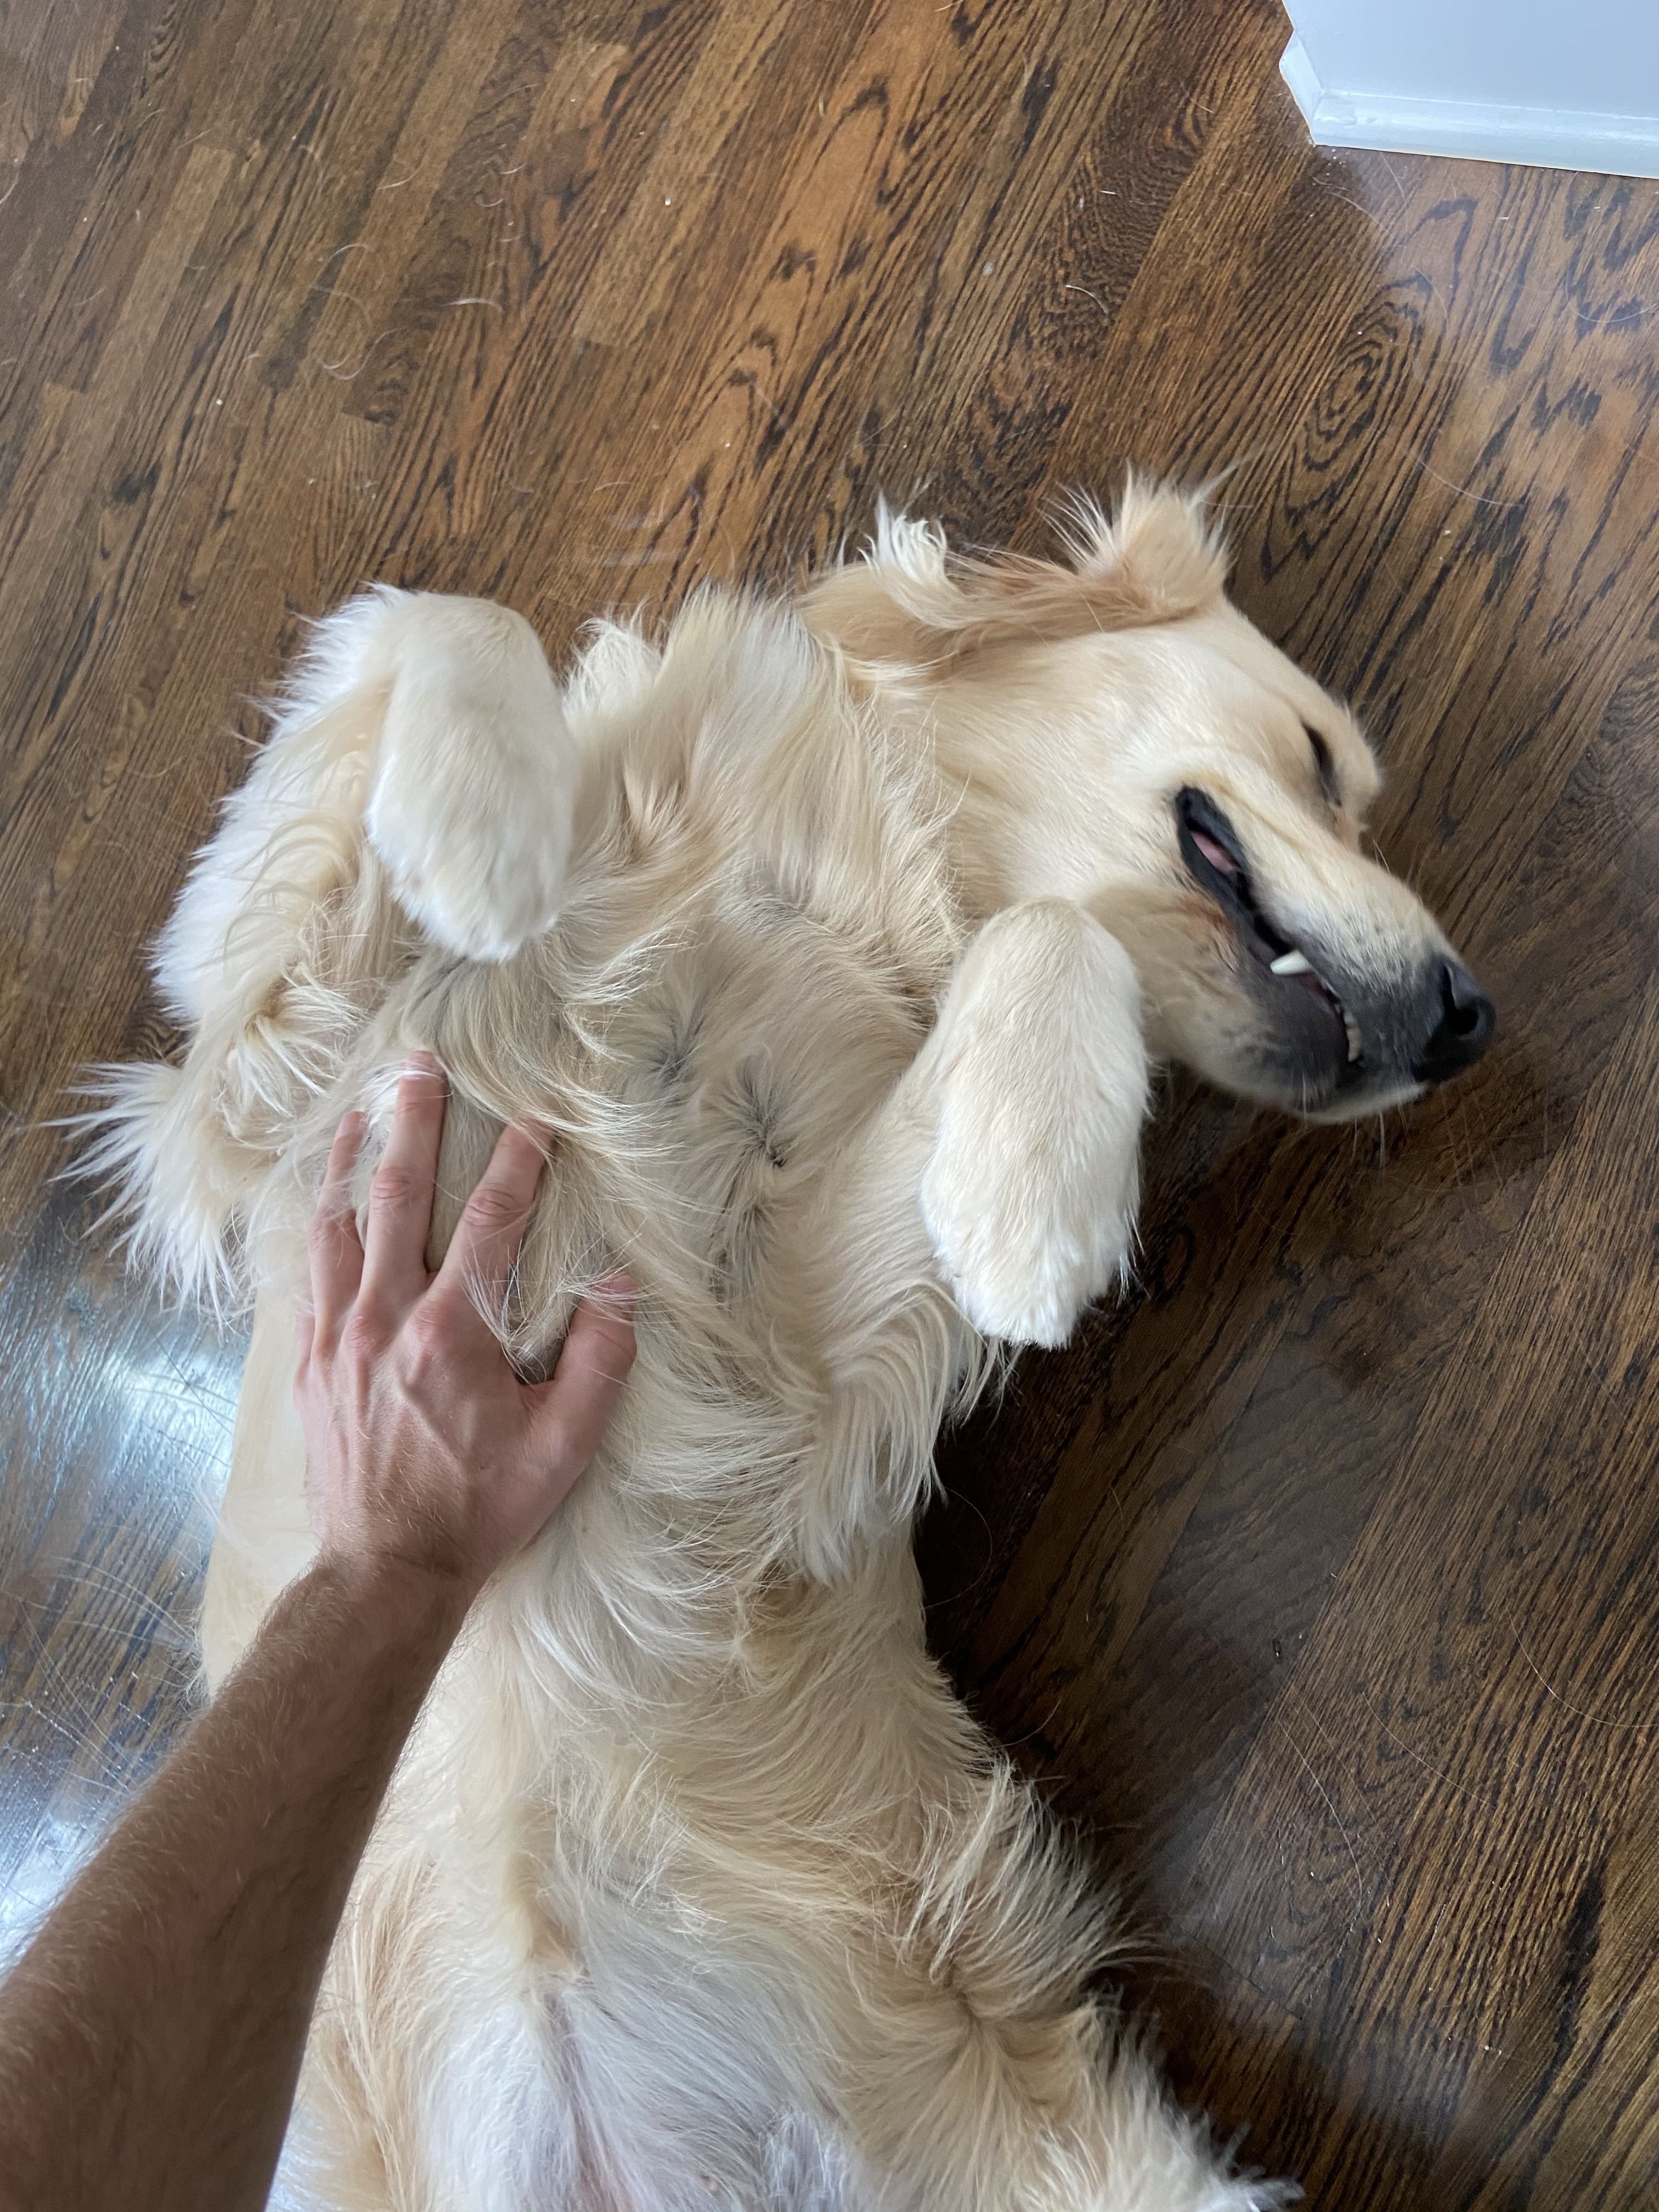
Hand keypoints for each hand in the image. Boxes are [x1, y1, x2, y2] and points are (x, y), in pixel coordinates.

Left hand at [294, 1052, 635, 1611]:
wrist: (384, 1572)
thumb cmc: (480, 1509)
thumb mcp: (564, 1445)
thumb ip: (599, 1361)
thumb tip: (623, 1286)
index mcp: (451, 1332)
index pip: (491, 1220)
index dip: (517, 1162)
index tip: (535, 1116)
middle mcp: (384, 1318)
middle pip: (397, 1196)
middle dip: (412, 1122)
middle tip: (418, 1064)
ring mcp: (336, 1336)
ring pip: (338, 1224)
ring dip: (352, 1160)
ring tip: (360, 1110)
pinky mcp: (308, 1362)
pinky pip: (307, 1272)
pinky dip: (317, 1224)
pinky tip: (324, 1201)